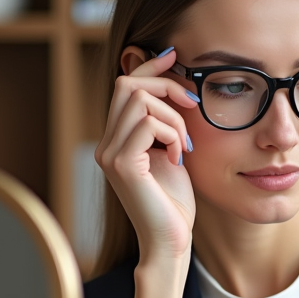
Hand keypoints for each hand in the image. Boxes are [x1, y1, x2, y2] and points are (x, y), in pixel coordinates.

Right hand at [95, 47, 199, 264]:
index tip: (175, 57)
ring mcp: (110, 153)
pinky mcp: (122, 164)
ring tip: (185, 145)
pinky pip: (148, 123)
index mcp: (116, 139)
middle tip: (192, 106)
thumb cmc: (175, 203)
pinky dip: (172, 134)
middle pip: (127, 84)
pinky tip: (179, 158)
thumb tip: (174, 86)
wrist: (171, 240)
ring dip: (174, 117)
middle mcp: (106, 144)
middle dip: (166, 86)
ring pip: (140, 100)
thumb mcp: (172, 152)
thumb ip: (165, 124)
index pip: (125, 87)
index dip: (149, 67)